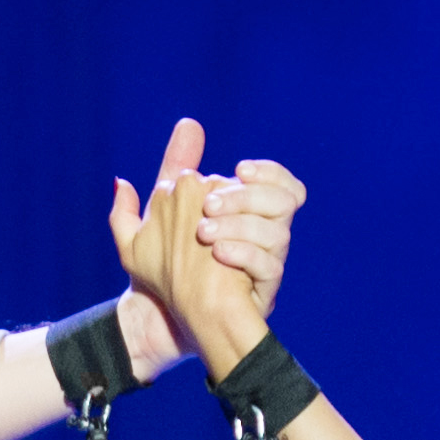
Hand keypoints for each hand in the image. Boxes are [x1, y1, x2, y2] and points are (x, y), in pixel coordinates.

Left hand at [109, 116, 295, 374]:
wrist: (155, 315)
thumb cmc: (159, 266)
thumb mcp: (159, 213)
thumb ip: (175, 167)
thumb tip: (190, 124)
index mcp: (246, 214)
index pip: (279, 182)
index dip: (266, 172)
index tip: (237, 170)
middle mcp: (264, 235)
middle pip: (283, 202)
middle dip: (246, 198)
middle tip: (207, 207)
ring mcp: (265, 263)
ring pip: (279, 232)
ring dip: (242, 225)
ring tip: (204, 235)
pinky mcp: (262, 291)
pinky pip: (268, 267)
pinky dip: (243, 255)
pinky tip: (217, 253)